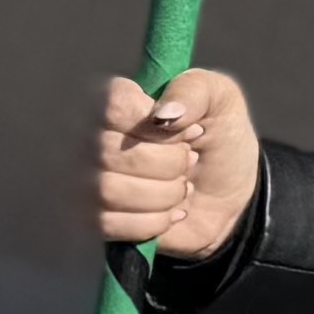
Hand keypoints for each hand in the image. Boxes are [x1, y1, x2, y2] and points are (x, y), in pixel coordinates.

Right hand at [97, 69, 257, 263]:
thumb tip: (164, 114)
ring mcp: (86, 180)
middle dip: (167, 164)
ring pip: (107, 189)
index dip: (157, 127)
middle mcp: (90, 138)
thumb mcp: (222, 99)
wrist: (227, 198)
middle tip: (190, 162)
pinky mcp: (92, 219)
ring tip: (180, 188)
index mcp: (118, 102)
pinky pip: (107, 223)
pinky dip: (152, 222)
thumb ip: (195, 90)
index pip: (112, 107)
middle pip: (108, 151)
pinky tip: (168, 213)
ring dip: (162, 195)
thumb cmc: (219, 141)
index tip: (191, 132)